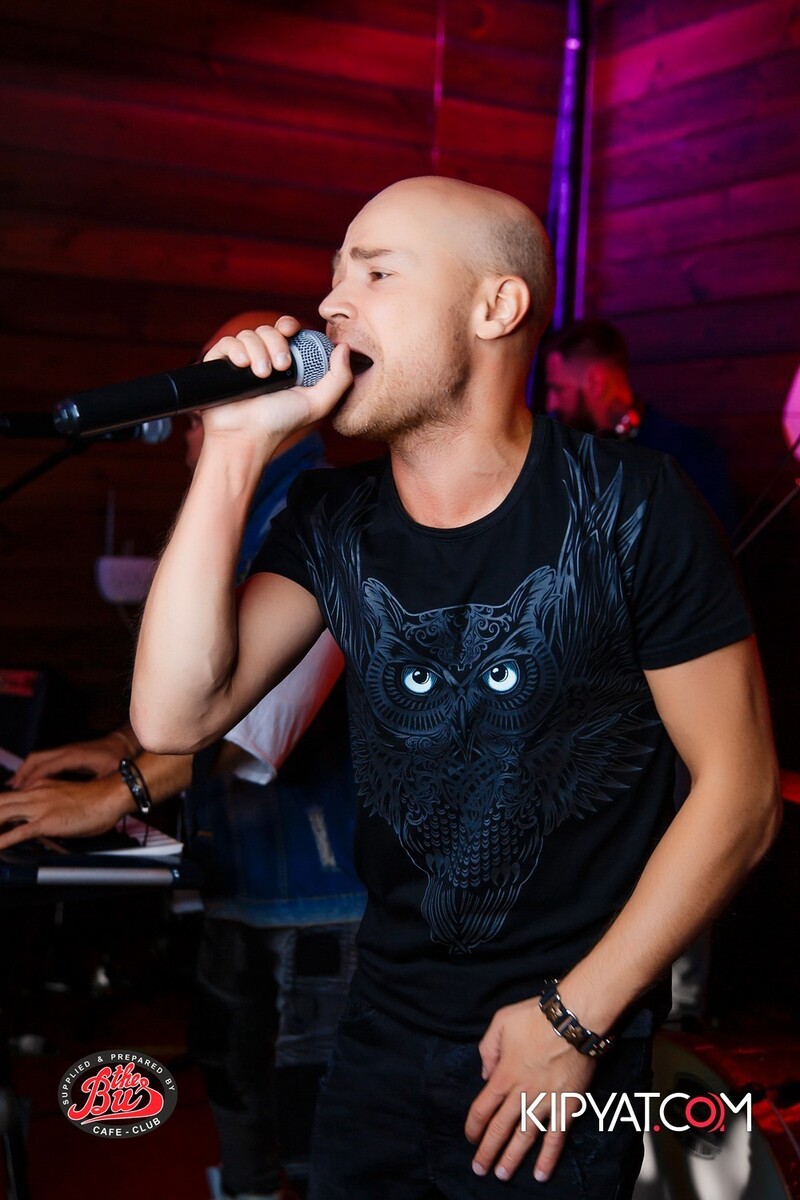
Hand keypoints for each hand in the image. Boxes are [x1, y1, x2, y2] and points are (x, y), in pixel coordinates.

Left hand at [0, 776, 130, 849]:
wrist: (111, 795)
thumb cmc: (96, 799)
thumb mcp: (65, 796)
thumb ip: (50, 804)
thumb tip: (45, 817)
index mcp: (40, 786)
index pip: (9, 796)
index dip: (0, 808)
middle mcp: (35, 793)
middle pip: (0, 802)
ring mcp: (39, 807)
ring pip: (2, 813)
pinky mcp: (46, 822)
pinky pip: (17, 833)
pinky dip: (2, 841)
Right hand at [9, 730, 135, 787]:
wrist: (122, 744)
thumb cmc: (117, 758)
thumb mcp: (109, 773)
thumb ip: (97, 785)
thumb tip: (90, 799)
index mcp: (74, 756)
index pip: (46, 767)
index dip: (33, 779)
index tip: (21, 792)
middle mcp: (65, 751)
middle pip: (35, 759)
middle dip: (21, 773)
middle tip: (11, 790)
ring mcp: (64, 751)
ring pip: (37, 758)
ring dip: (24, 771)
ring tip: (14, 787)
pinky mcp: (65, 754)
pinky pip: (43, 760)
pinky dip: (32, 769)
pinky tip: (28, 782)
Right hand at [201, 315, 351, 441]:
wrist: (247, 436)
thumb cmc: (280, 423)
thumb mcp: (318, 403)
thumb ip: (339, 378)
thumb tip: (343, 348)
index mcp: (285, 363)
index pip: (286, 331)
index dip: (288, 326)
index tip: (290, 332)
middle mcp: (263, 359)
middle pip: (268, 330)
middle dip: (276, 343)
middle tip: (280, 367)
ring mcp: (241, 361)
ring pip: (249, 335)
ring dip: (258, 351)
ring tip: (261, 376)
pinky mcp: (219, 364)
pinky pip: (227, 343)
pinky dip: (236, 350)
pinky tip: (242, 366)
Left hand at [464, 998, 595, 1182]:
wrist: (573, 1019)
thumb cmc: (535, 1017)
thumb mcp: (500, 1023)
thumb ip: (488, 1049)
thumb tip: (485, 1074)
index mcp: (503, 1075)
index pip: (482, 1108)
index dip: (474, 1127)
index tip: (470, 1139)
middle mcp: (521, 1093)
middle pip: (500, 1128)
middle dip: (488, 1151)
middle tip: (479, 1169)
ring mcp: (545, 1102)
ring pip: (525, 1137)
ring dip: (512, 1158)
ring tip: (502, 1175)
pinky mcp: (567, 1105)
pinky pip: (556, 1137)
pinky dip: (548, 1157)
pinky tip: (541, 1174)